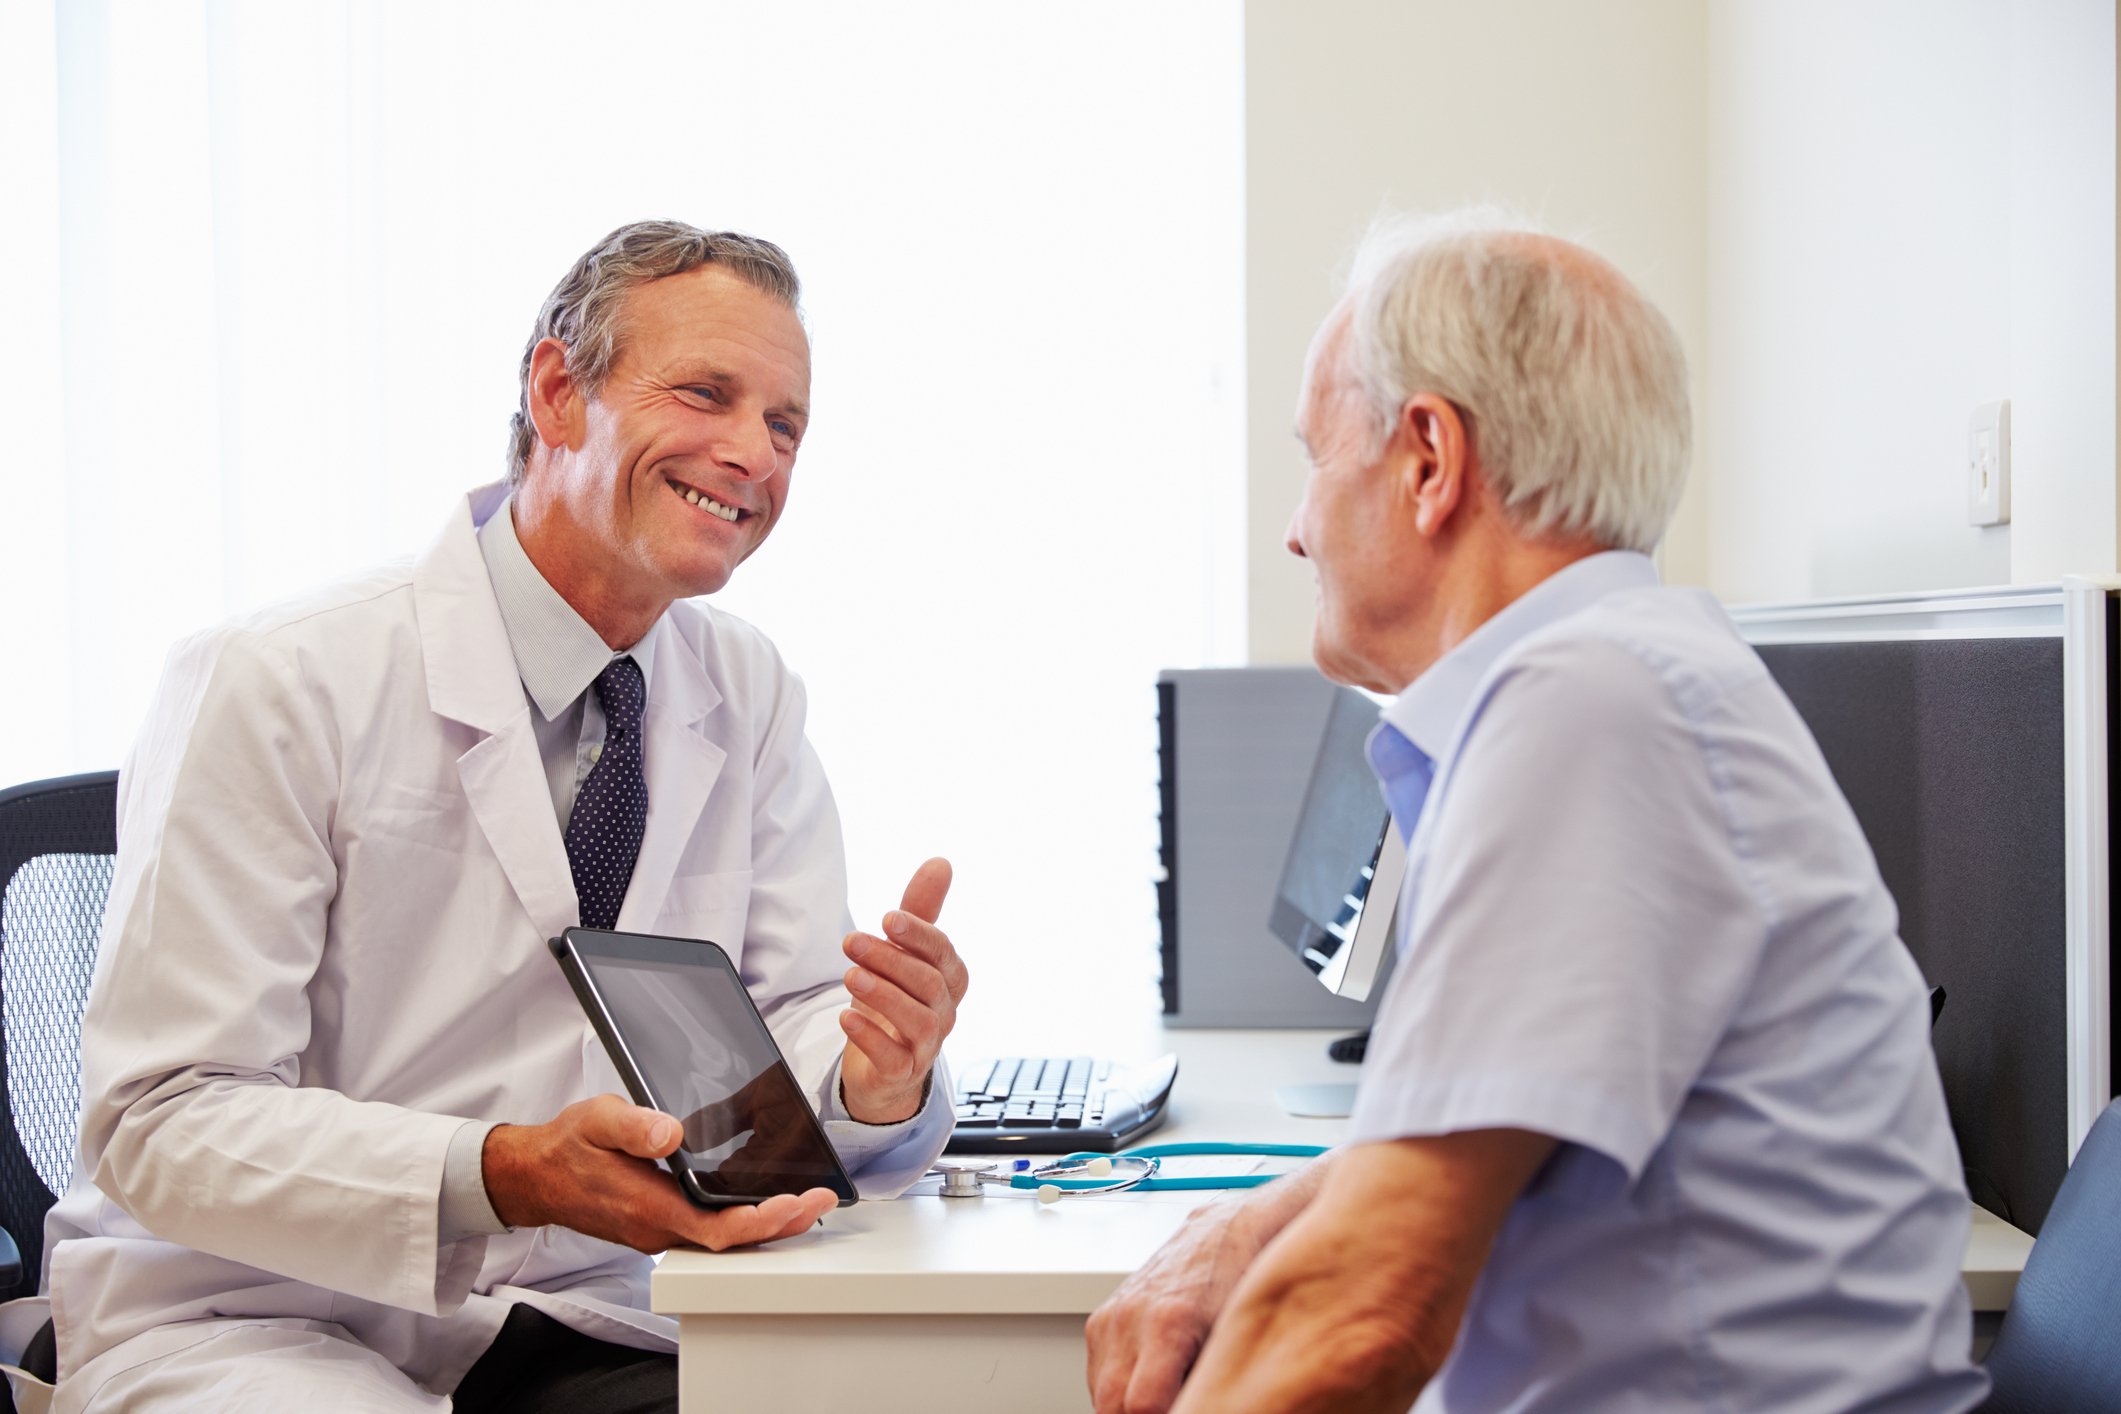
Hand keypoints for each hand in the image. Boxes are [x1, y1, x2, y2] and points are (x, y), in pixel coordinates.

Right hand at [482, 1094, 837, 1252]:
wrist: (535, 1176)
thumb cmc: (567, 1148)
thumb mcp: (596, 1121)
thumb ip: (633, 1127)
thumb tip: (671, 1134)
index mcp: (648, 1208)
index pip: (715, 1228)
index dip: (759, 1221)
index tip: (793, 1203)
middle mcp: (659, 1228)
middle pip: (732, 1240)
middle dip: (781, 1223)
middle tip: (823, 1200)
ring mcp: (660, 1230)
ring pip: (724, 1239)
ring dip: (768, 1224)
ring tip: (809, 1202)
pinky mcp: (661, 1223)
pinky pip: (710, 1231)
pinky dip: (744, 1221)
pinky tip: (765, 1203)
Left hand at [838, 857, 968, 1123]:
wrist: (885, 1065)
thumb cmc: (897, 999)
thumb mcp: (904, 953)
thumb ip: (920, 911)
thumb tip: (940, 862)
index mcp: (949, 977)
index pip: (942, 952)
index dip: (919, 934)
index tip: (888, 918)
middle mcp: (944, 1010)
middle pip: (928, 983)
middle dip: (890, 960)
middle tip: (852, 942)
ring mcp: (927, 1044)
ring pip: (917, 1020)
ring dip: (883, 995)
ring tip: (851, 976)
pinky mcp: (902, 1071)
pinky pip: (893, 1057)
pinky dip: (870, 1037)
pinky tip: (846, 1017)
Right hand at [1085, 1193, 1278, 1413]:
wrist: (1217, 1239)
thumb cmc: (1235, 1285)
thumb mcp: (1229, 1338)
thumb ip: (1203, 1382)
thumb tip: (1196, 1406)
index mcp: (1168, 1323)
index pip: (1142, 1405)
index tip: (1184, 1412)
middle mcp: (1130, 1317)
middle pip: (1112, 1405)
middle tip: (1172, 1409)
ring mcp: (1110, 1317)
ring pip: (1100, 1394)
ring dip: (1124, 1408)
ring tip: (1163, 1398)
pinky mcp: (1099, 1319)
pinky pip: (1096, 1374)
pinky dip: (1116, 1388)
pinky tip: (1148, 1382)